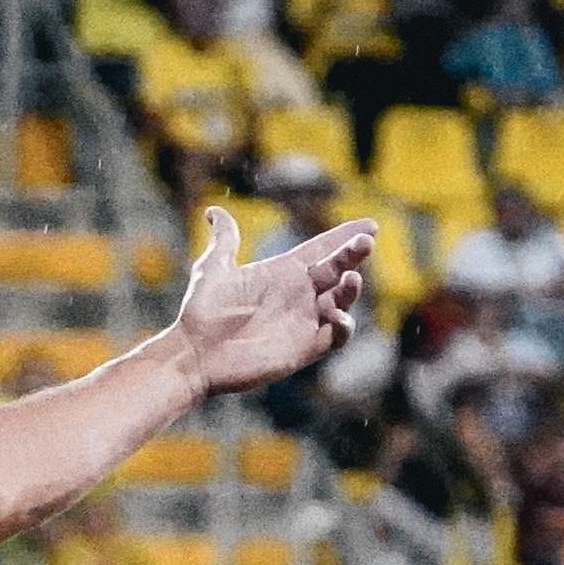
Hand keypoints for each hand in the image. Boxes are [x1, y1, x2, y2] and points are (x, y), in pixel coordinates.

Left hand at [171, 207, 373, 398]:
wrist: (193, 354)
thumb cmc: (202, 313)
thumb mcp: (212, 269)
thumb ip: (224, 240)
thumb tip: (214, 211)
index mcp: (284, 272)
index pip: (323, 249)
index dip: (345, 236)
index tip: (370, 224)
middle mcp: (299, 294)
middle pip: (337, 270)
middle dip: (354, 254)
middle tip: (365, 241)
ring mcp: (304, 321)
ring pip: (341, 301)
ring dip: (351, 289)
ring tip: (350, 277)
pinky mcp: (304, 348)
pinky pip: (335, 336)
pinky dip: (344, 326)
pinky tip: (338, 316)